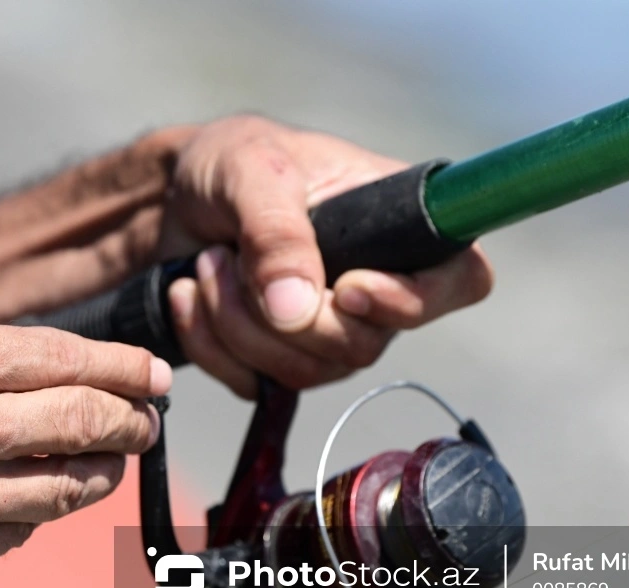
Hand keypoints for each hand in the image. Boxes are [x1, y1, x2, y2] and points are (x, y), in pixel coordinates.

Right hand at [0, 321, 169, 587]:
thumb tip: (61, 370)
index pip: (71, 359)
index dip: (128, 369)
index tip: (155, 376)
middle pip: (88, 423)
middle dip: (134, 422)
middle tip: (149, 421)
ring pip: (70, 487)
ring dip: (104, 472)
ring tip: (111, 460)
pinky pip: (24, 533)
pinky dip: (40, 513)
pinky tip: (34, 498)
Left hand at [160, 116, 493, 396]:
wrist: (168, 198)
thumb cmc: (227, 163)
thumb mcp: (251, 171)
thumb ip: (277, 232)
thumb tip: (297, 310)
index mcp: (398, 224)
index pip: (460, 279)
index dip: (417, 300)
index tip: (348, 289)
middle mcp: (377, 284)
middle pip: (362, 345)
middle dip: (282, 315)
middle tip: (226, 257)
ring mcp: (330, 329)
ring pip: (304, 371)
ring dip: (236, 324)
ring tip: (206, 265)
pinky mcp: (281, 359)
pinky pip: (257, 385)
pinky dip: (211, 346)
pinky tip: (188, 296)